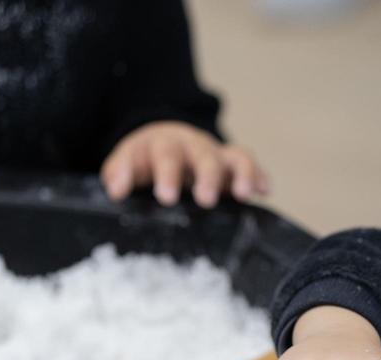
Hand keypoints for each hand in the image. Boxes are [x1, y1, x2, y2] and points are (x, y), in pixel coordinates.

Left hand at [100, 121, 269, 207]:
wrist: (165, 138)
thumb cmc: (145, 161)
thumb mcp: (126, 163)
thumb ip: (119, 174)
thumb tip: (116, 190)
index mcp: (162, 145)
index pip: (164, 155)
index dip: (166, 175)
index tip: (166, 197)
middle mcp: (193, 145)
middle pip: (202, 155)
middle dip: (206, 177)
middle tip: (205, 200)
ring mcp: (216, 153)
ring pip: (233, 156)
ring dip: (240, 173)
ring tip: (243, 195)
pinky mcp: (233, 162)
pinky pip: (249, 163)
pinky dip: (258, 175)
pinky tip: (265, 190)